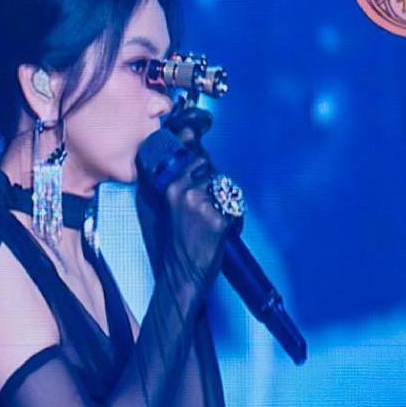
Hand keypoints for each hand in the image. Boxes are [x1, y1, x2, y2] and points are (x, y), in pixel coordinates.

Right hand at [140, 145, 230, 281]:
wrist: (182, 273)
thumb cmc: (178, 241)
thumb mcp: (171, 207)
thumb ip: (181, 181)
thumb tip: (191, 145)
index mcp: (170, 187)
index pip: (194, 156)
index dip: (200, 152)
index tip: (202, 133)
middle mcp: (184, 191)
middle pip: (211, 168)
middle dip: (214, 182)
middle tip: (208, 204)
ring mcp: (202, 205)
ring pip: (226, 187)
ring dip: (226, 202)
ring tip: (214, 221)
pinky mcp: (219, 219)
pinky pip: (235, 208)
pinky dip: (234, 220)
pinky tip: (223, 232)